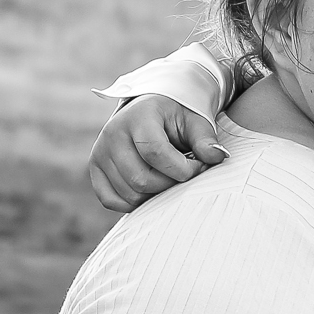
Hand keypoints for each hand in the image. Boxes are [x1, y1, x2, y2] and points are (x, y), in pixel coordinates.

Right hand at [87, 95, 227, 212]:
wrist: (151, 109)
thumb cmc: (177, 116)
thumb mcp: (195, 121)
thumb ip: (206, 140)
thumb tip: (218, 157)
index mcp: (138, 117)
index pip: (155, 153)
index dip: (182, 168)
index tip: (199, 166)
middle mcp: (112, 134)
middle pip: (141, 179)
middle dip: (171, 184)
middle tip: (185, 174)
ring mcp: (100, 152)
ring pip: (129, 193)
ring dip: (156, 194)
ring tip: (169, 177)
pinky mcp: (95, 169)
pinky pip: (111, 200)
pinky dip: (133, 203)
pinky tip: (152, 190)